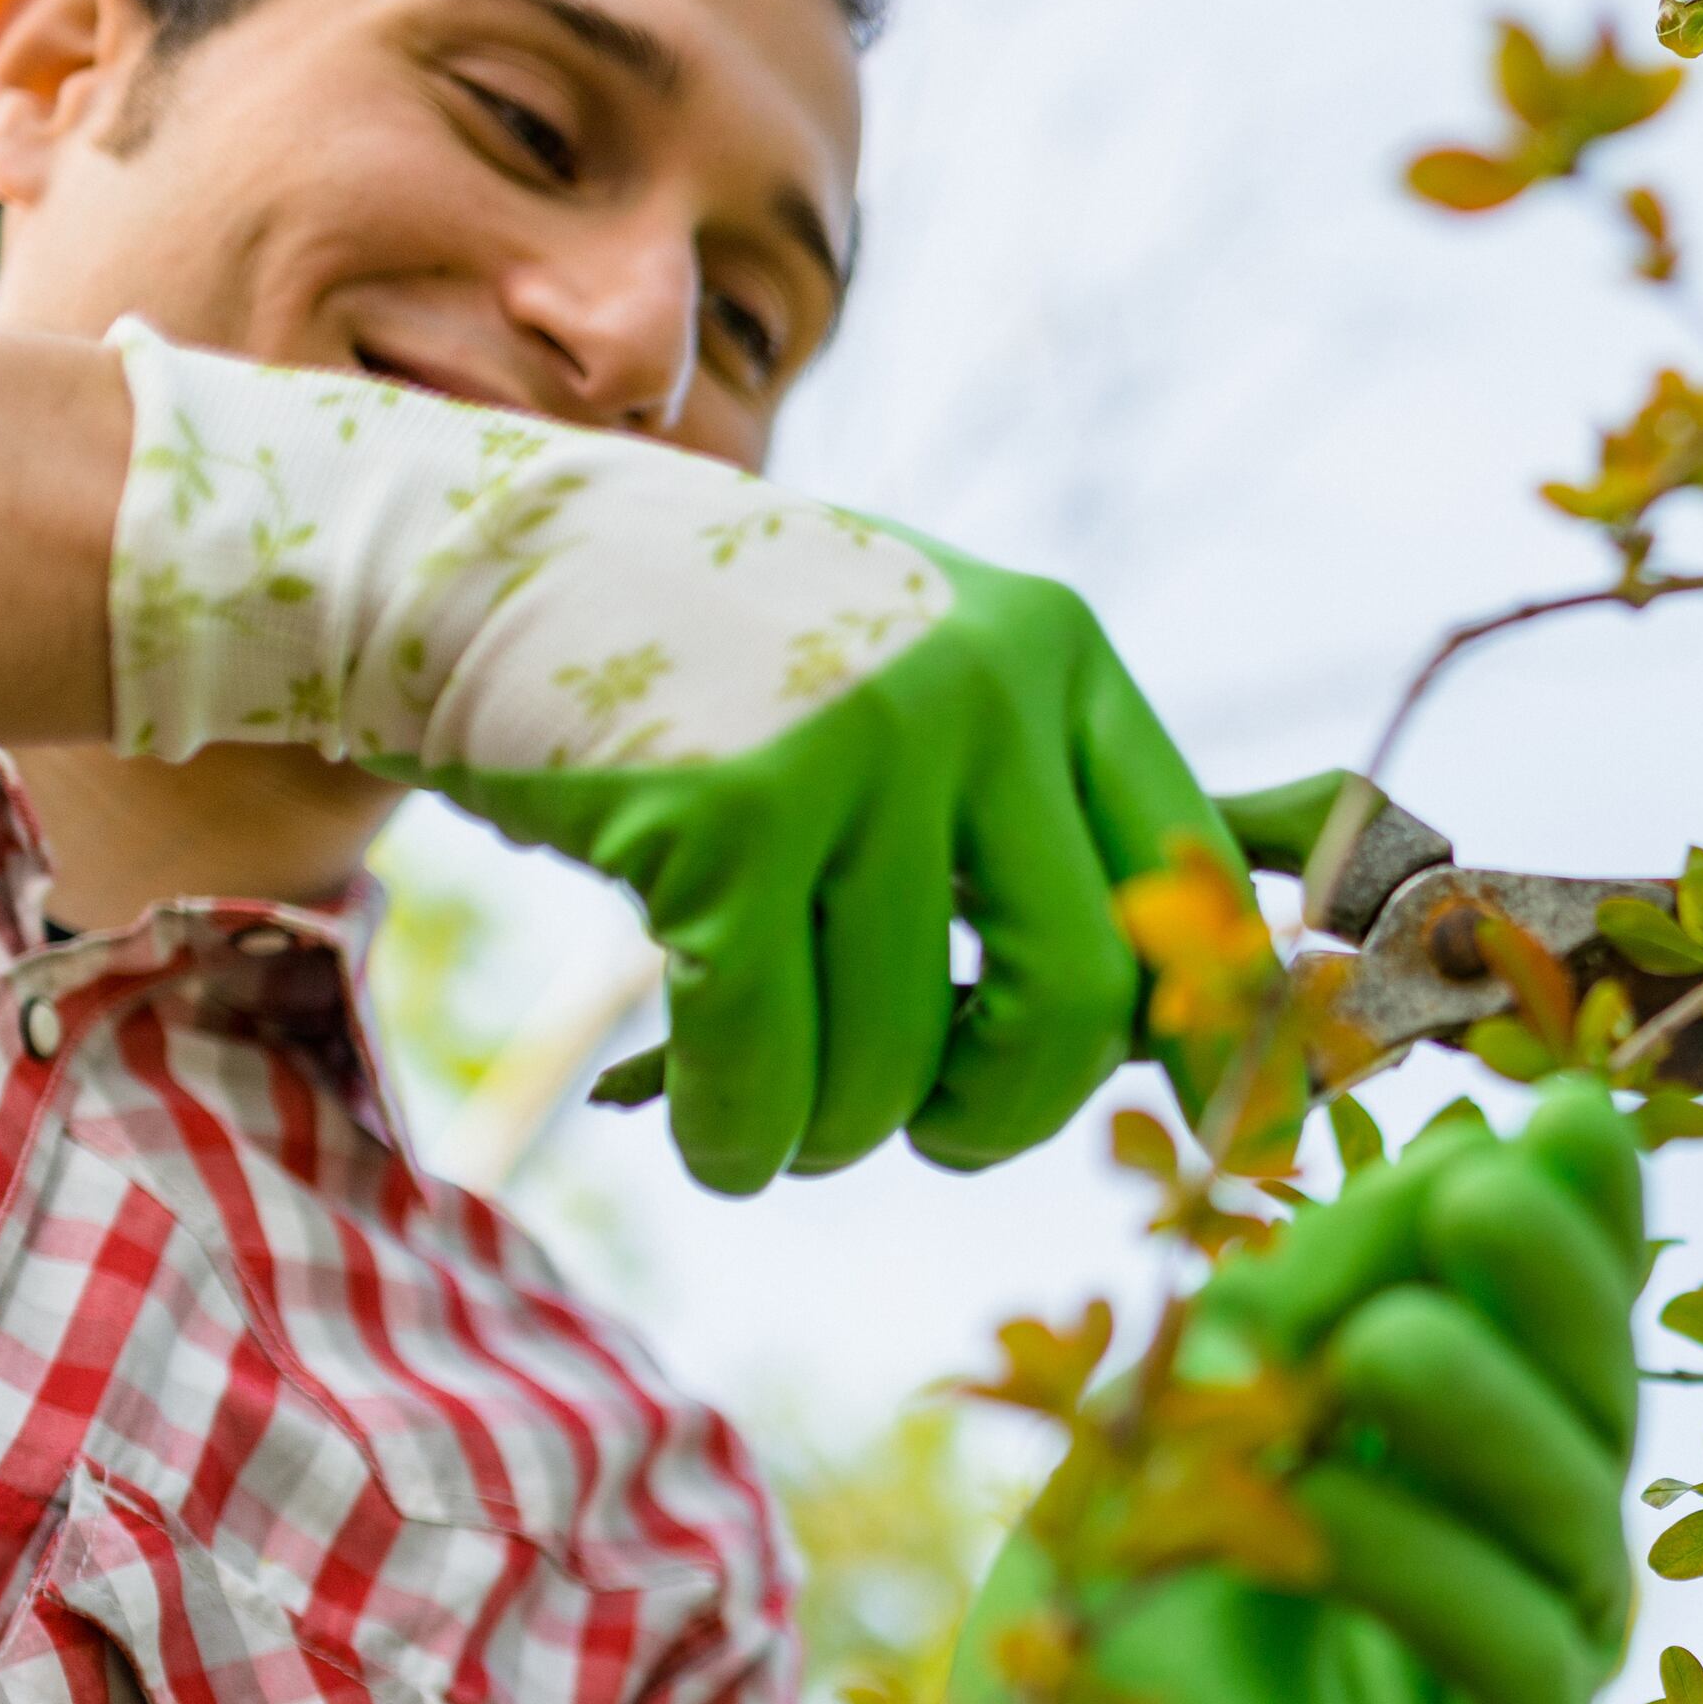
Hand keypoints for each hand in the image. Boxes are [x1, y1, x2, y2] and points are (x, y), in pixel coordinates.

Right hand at [100, 326, 1222, 1192]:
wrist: (469, 553)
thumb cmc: (710, 665)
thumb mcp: (910, 685)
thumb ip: (1041, 817)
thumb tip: (1207, 1010)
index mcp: (1052, 653)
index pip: (1194, 885)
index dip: (1219, 1046)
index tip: (1232, 1149)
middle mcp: (980, 685)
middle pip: (1074, 1006)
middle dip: (1000, 1114)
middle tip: (933, 1127)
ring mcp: (854, 743)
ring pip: (903, 1062)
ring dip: (833, 1132)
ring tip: (778, 1107)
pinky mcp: (724, 816)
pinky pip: (766, 1066)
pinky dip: (737, 1134)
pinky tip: (708, 1126)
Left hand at [948, 1076, 1648, 1703]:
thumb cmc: (1113, 1622)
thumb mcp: (1180, 1414)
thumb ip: (1306, 1296)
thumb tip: (1465, 1147)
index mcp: (1476, 1441)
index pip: (1565, 1312)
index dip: (1582, 1220)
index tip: (1563, 1119)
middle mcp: (1538, 1546)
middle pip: (1593, 1402)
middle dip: (1550, 1290)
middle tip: (1483, 1193)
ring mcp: (1540, 1670)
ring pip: (1567, 1523)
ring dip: (1478, 1415)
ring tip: (1381, 1340)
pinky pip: (1510, 1660)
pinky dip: (1420, 1565)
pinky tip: (1326, 1502)